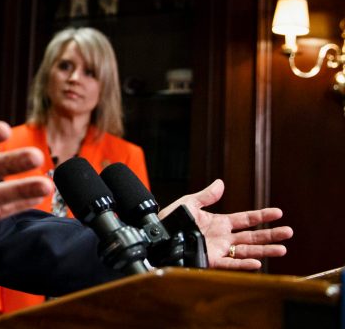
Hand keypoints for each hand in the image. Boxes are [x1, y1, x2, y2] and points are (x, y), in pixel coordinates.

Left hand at [160, 179, 292, 269]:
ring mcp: (219, 249)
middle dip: (271, 234)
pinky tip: (258, 263)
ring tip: (282, 249)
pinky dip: (243, 265)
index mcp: (220, 222)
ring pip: (246, 251)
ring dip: (264, 250)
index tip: (278, 212)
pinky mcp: (210, 260)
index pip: (246, 219)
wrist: (157, 235)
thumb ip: (206, 195)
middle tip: (289, 232)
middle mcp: (223, 237)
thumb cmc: (171, 220)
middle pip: (252, 236)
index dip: (262, 215)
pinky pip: (230, 264)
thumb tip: (221, 183)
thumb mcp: (189, 204)